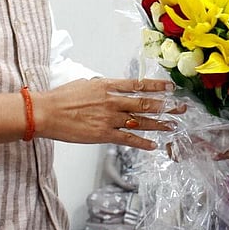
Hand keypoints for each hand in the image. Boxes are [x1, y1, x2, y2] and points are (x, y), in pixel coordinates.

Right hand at [35, 77, 179, 150]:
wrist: (46, 113)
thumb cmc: (62, 97)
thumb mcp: (85, 84)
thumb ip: (101, 86)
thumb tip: (110, 87)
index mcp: (108, 86)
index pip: (138, 84)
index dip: (157, 86)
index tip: (170, 87)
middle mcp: (113, 101)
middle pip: (145, 103)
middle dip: (166, 106)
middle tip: (181, 108)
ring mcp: (110, 118)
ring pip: (141, 121)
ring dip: (159, 124)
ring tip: (173, 126)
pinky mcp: (104, 135)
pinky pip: (128, 138)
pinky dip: (142, 142)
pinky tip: (154, 145)